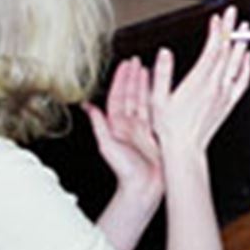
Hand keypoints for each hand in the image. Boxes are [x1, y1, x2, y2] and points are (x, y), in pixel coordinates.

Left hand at [85, 57, 161, 206]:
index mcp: (117, 125)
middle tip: (136, 61)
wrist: (144, 187)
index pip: (119, 96)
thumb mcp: (108, 145)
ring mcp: (144, 129)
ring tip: (148, 69)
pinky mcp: (157, 134)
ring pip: (144, 101)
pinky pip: (157, 112)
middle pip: (131, 95)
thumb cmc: (126, 171)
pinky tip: (161, 89)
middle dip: (133, 77)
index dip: (122, 80)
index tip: (125, 65)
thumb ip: (99, 124)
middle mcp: (130, 125)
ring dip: (145, 85)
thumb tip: (87, 107)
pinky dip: (158, 99)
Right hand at [151, 6, 249, 167]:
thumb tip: (164, 53)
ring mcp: (224, 94)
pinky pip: (243, 81)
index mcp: (199, 82)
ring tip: (244, 28)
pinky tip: (248, 58)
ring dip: (241, 43)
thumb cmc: (169, 128)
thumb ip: (161, 74)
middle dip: (230, 30)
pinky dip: (247, 67)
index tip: (217, 18)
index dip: (216, 32)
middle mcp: (215, 86)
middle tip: (233, 13)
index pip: (212, 49)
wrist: (185, 150)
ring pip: (237, 63)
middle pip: (227, 51)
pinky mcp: (229, 103)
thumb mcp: (157, 100)